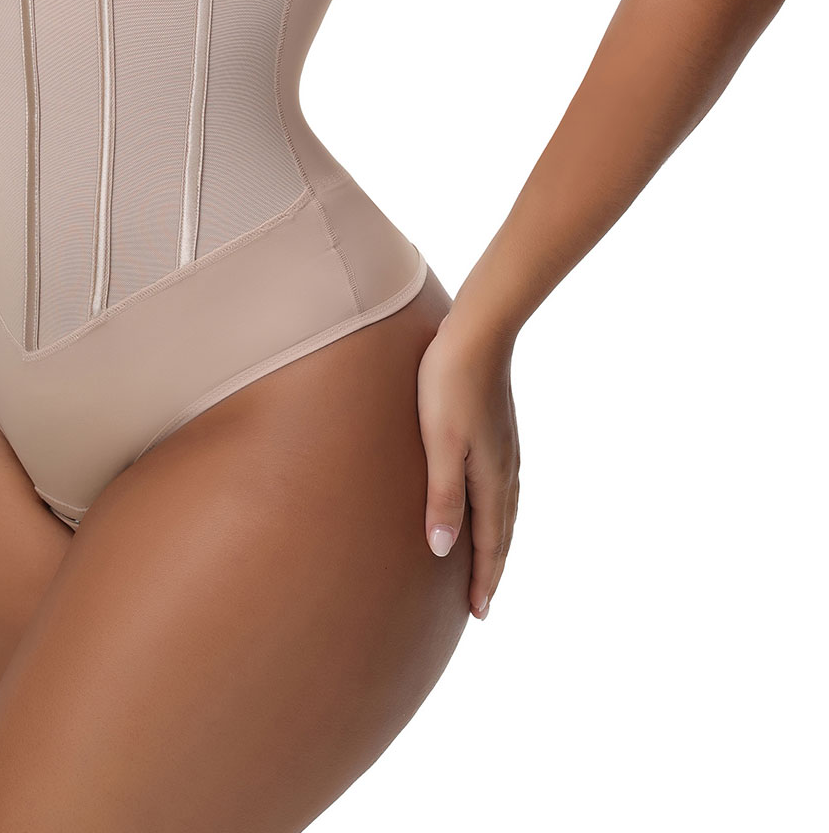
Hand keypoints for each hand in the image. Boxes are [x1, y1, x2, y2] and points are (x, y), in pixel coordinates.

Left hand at [416, 310, 520, 619]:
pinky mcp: (498, 432)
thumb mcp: (440, 442)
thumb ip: (442, 496)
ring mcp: (506, 450)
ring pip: (504, 510)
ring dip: (496, 542)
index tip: (479, 614)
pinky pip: (502, 488)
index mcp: (492, 478)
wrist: (477, 331)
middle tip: (483, 604)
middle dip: (492, 569)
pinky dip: (497, 513)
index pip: (489, 543)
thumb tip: (440, 550)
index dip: (483, 580)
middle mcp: (506, 470)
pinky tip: (486, 504)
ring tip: (486, 563)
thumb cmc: (448, 384)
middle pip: (502, 533)